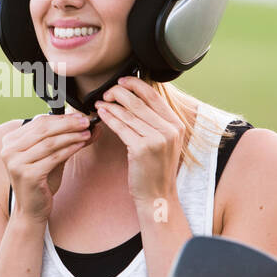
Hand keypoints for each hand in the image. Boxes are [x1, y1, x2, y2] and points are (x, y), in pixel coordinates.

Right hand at [1, 113, 93, 222]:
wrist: (31, 209)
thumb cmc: (41, 181)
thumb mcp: (51, 156)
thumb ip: (65, 140)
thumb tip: (87, 125)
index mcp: (10, 141)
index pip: (38, 122)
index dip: (61, 118)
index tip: (79, 116)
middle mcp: (8, 150)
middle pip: (43, 130)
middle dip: (68, 124)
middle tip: (86, 122)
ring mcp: (16, 163)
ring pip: (49, 142)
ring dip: (71, 136)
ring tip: (86, 134)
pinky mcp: (27, 175)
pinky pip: (53, 157)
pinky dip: (69, 149)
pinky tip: (80, 146)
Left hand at [95, 76, 186, 205]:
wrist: (158, 195)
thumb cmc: (156, 168)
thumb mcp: (163, 141)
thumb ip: (154, 121)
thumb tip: (135, 98)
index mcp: (176, 124)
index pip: (154, 96)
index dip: (135, 85)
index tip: (122, 81)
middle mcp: (169, 130)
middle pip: (139, 102)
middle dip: (119, 93)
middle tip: (107, 92)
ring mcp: (157, 139)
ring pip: (129, 114)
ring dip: (111, 105)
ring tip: (101, 102)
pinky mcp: (142, 149)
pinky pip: (122, 128)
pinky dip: (110, 118)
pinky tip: (102, 114)